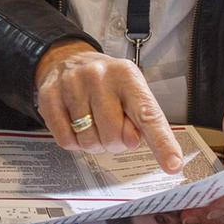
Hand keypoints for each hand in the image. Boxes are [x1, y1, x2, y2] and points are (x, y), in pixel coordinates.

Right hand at [33, 40, 183, 172]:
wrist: (68, 59)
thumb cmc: (107, 84)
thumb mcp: (130, 94)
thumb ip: (139, 121)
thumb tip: (131, 141)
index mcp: (127, 77)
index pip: (148, 115)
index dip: (162, 143)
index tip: (173, 165)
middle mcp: (99, 77)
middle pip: (114, 136)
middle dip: (114, 142)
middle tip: (110, 127)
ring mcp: (72, 85)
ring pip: (89, 141)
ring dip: (94, 143)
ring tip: (92, 123)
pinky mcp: (49, 97)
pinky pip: (67, 141)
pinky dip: (74, 142)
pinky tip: (76, 124)